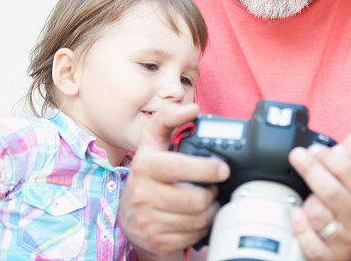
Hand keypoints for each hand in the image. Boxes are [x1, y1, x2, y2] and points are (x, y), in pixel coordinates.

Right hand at [118, 103, 229, 257]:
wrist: (128, 214)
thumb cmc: (148, 172)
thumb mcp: (151, 141)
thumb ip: (169, 118)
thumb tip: (192, 108)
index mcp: (144, 166)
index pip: (177, 167)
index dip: (205, 168)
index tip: (222, 168)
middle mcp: (143, 195)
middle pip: (195, 200)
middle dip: (213, 192)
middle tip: (216, 185)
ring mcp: (149, 221)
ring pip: (198, 220)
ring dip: (211, 209)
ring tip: (209, 199)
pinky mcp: (158, 241)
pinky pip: (193, 236)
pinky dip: (203, 226)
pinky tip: (198, 216)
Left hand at [288, 132, 350, 259]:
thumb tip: (337, 148)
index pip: (348, 170)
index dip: (326, 155)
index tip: (313, 149)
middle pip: (330, 191)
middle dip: (310, 169)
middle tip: (297, 156)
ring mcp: (346, 240)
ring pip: (317, 214)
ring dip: (307, 200)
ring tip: (308, 195)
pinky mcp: (331, 257)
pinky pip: (310, 243)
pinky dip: (299, 226)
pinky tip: (297, 214)